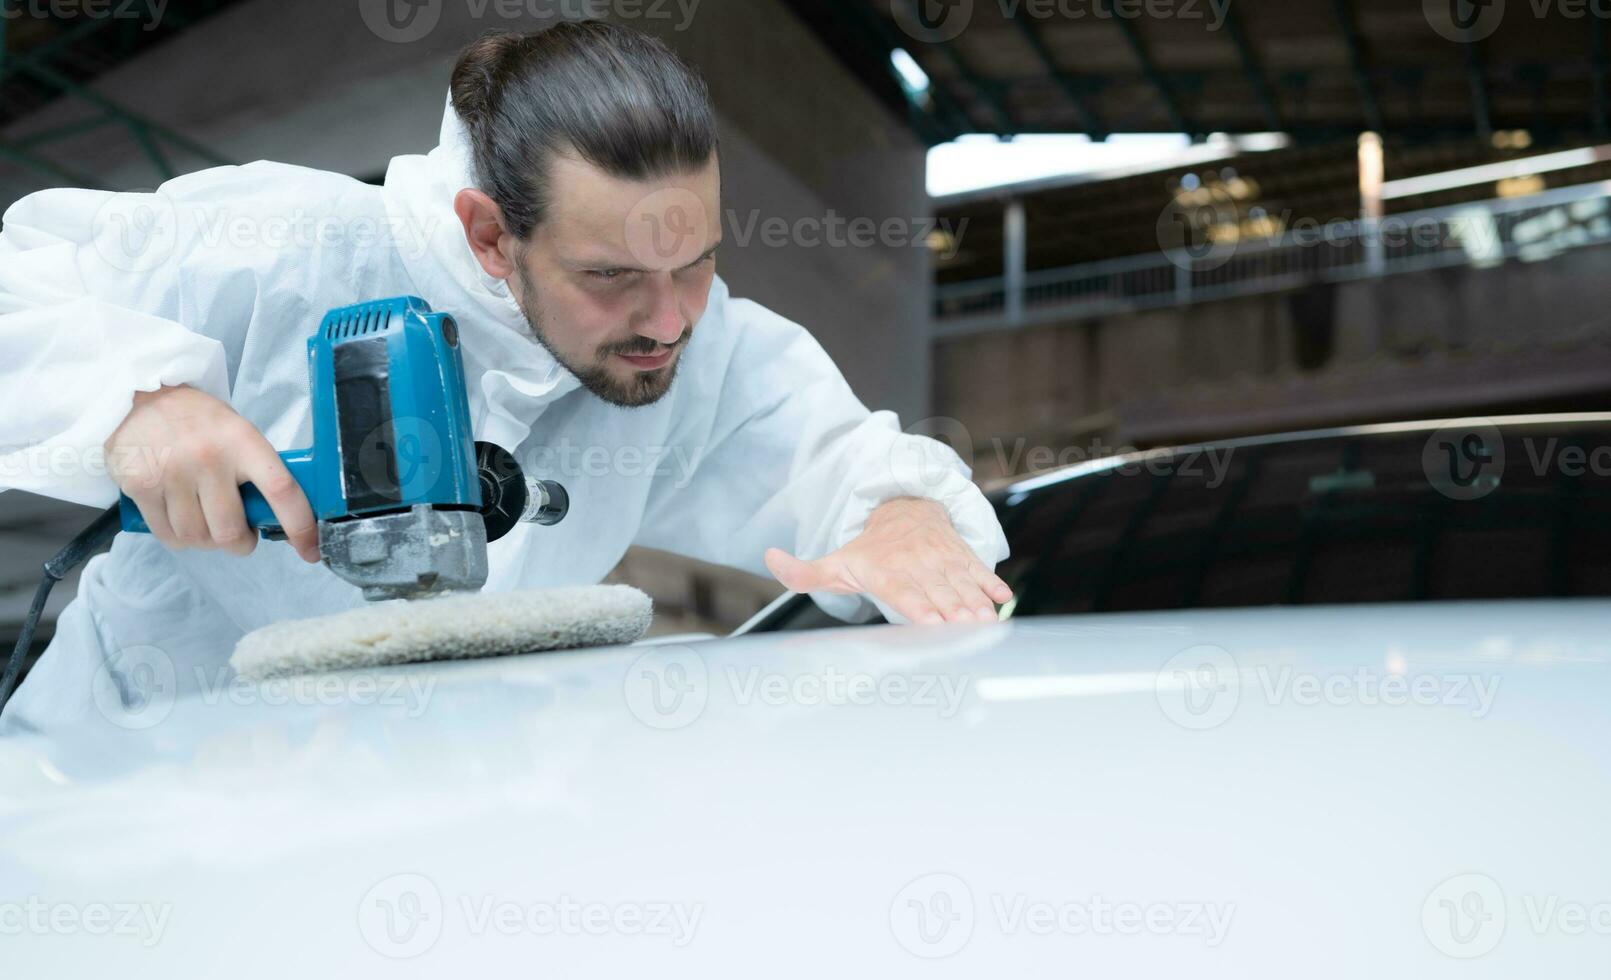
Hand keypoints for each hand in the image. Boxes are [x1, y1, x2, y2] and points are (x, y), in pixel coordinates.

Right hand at [105, 385, 319, 561]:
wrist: (140, 396)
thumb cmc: (199, 423)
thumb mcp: (238, 434)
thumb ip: (257, 473)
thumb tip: (278, 521)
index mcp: (244, 441)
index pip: (281, 491)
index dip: (300, 527)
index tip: (311, 550)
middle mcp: (209, 458)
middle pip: (230, 532)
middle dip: (240, 543)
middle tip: (239, 534)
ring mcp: (172, 473)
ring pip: (197, 538)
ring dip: (207, 541)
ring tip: (207, 521)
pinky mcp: (141, 486)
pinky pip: (168, 535)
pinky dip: (180, 538)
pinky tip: (182, 519)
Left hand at [764, 497, 1012, 624]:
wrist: (903, 507)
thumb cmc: (868, 548)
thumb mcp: (834, 561)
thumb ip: (801, 572)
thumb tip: (768, 558)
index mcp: (886, 570)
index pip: (903, 591)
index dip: (918, 607)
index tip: (931, 624)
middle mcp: (915, 563)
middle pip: (936, 591)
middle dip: (952, 611)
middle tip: (967, 630)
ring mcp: (941, 558)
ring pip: (959, 582)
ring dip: (974, 602)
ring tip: (986, 621)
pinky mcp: (961, 554)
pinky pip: (978, 568)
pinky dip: (991, 582)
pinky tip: (1002, 598)